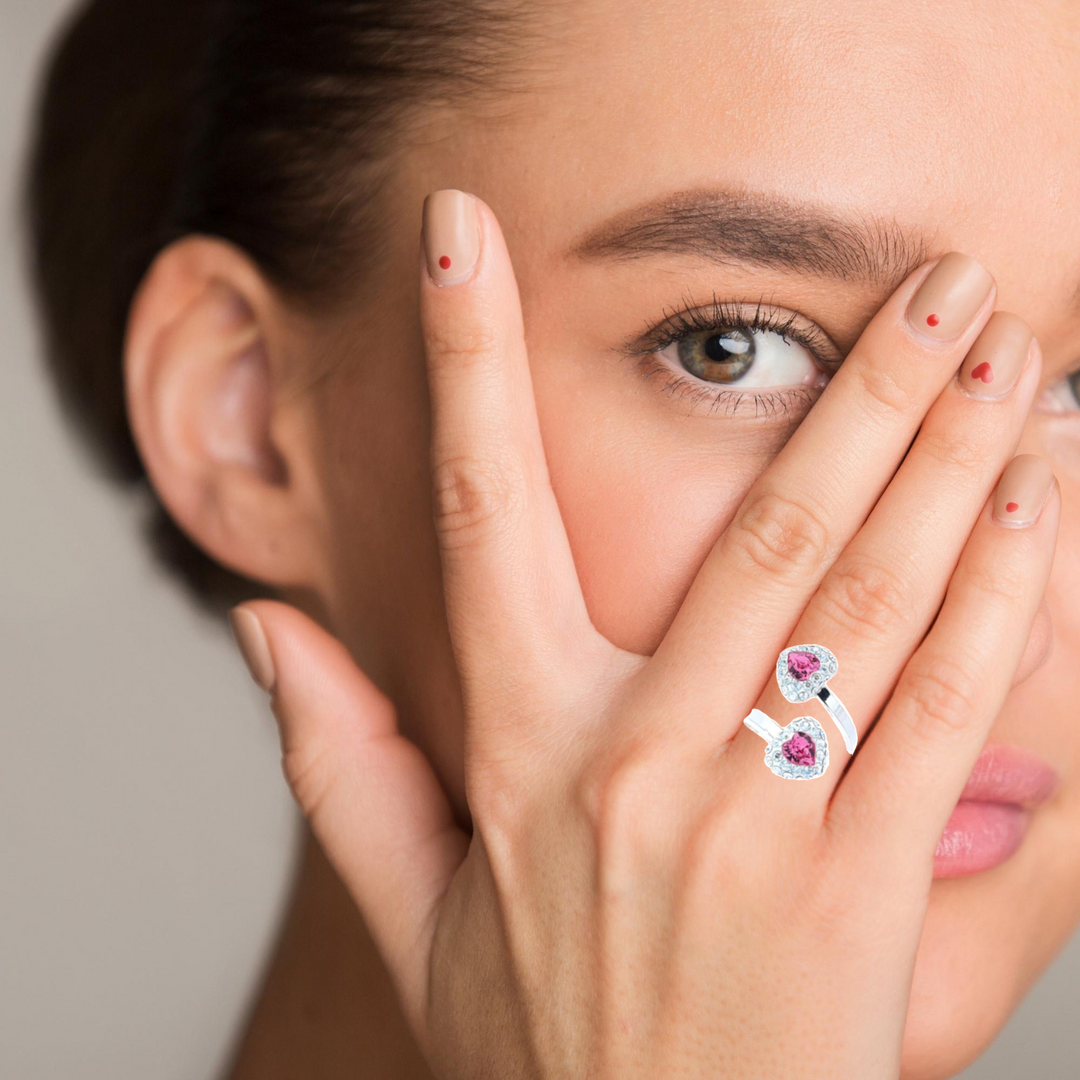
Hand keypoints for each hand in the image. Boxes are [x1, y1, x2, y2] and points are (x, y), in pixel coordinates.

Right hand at [228, 188, 1058, 1078]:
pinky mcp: (861, 894)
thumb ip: (334, 762)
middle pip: (761, 532)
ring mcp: (755, 825)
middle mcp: (634, 765)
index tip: (460, 239)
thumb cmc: (540, 1045)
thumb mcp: (412, 907)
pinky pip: (944, 716)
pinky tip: (1039, 509)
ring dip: (954, 465)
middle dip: (861, 389)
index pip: (477, 517)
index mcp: (515, 750)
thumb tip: (265, 629)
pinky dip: (1000, 601)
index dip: (463, 365)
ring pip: (871, 601)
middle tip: (932, 279)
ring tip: (1011, 358)